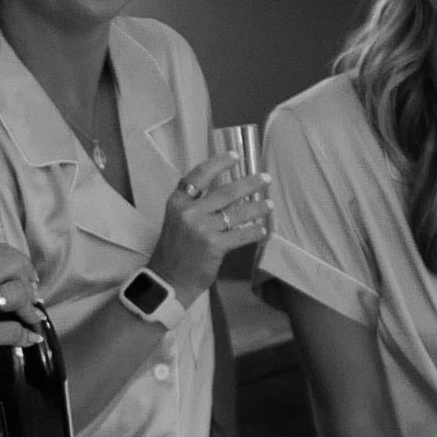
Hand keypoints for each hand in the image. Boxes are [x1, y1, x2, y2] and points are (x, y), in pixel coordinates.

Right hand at [0, 241, 43, 387]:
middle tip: (32, 296)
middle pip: (13, 265)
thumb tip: (10, 275)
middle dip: (28, 280)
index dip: (20, 262)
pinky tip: (29, 338)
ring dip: (30, 308)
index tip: (26, 277)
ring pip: (17, 292)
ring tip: (31, 318)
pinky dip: (27, 335)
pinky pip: (16, 330)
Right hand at [150, 151, 269, 301]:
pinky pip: (241, 235)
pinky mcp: (214, 246)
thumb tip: (227, 192)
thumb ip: (196, 205)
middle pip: (225, 191)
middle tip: (265, 178)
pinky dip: (254, 232)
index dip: (219, 163)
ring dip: (256, 207)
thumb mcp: (177, 220)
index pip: (199, 175)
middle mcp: (189, 212)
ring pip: (236, 213)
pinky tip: (262, 229)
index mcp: (178, 202)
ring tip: (269, 204)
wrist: (168, 280)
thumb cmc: (175, 250)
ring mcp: (202, 229)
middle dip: (249, 183)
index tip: (235, 156)